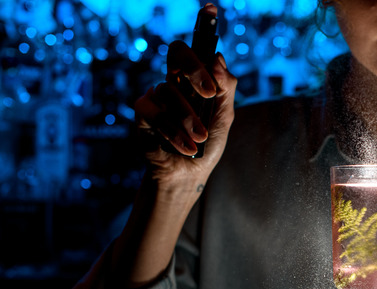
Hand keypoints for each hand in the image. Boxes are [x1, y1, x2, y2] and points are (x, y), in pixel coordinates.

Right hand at [134, 4, 236, 186]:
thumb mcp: (225, 118)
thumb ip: (226, 90)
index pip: (197, 49)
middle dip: (194, 69)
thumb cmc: (207, 146)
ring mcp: (157, 96)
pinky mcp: (143, 114)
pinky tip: (186, 147)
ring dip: (188, 119)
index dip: (203, 27)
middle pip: (178, 53)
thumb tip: (219, 60)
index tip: (211, 9)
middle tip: (209, 93)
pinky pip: (153, 111)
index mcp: (197, 80)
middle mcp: (175, 82)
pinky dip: (172, 131)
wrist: (188, 176)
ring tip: (199, 139)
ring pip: (169, 90)